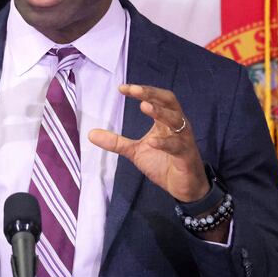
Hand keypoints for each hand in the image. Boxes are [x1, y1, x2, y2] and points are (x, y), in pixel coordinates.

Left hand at [88, 84, 208, 202]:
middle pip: (169, 102)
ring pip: (176, 120)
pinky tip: (152, 143)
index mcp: (165, 121)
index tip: (122, 88)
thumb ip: (117, 142)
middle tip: (135, 90)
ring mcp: (183, 139)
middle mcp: (177, 125)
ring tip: (144, 106)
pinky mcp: (186, 156)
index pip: (156, 99)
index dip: (142, 91)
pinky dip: (165, 143)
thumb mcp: (136, 151)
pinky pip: (177, 146)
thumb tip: (91, 134)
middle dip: (152, 94)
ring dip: (160, 113)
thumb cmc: (164, 164)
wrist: (185, 188)